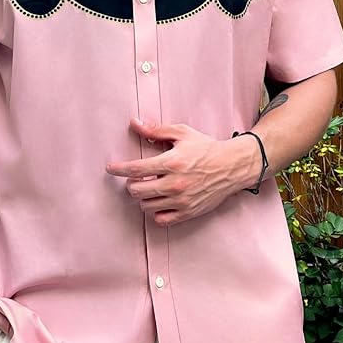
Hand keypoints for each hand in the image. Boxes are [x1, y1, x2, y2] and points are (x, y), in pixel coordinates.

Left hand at [106, 119, 260, 225]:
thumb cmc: (206, 148)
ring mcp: (182, 201)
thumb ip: (156, 130)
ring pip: (146, 206)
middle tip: (137, 178)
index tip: (110, 168)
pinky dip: (156, 212)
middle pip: (137, 190)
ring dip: (143, 197)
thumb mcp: (182, 133)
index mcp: (172, 162)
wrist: (232, 166)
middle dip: (132, 184)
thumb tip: (135, 123)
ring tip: (150, 188)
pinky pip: (162, 219)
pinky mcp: (189, 212)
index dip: (119, 169)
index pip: (136, 169)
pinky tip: (159, 201)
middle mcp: (175, 184)